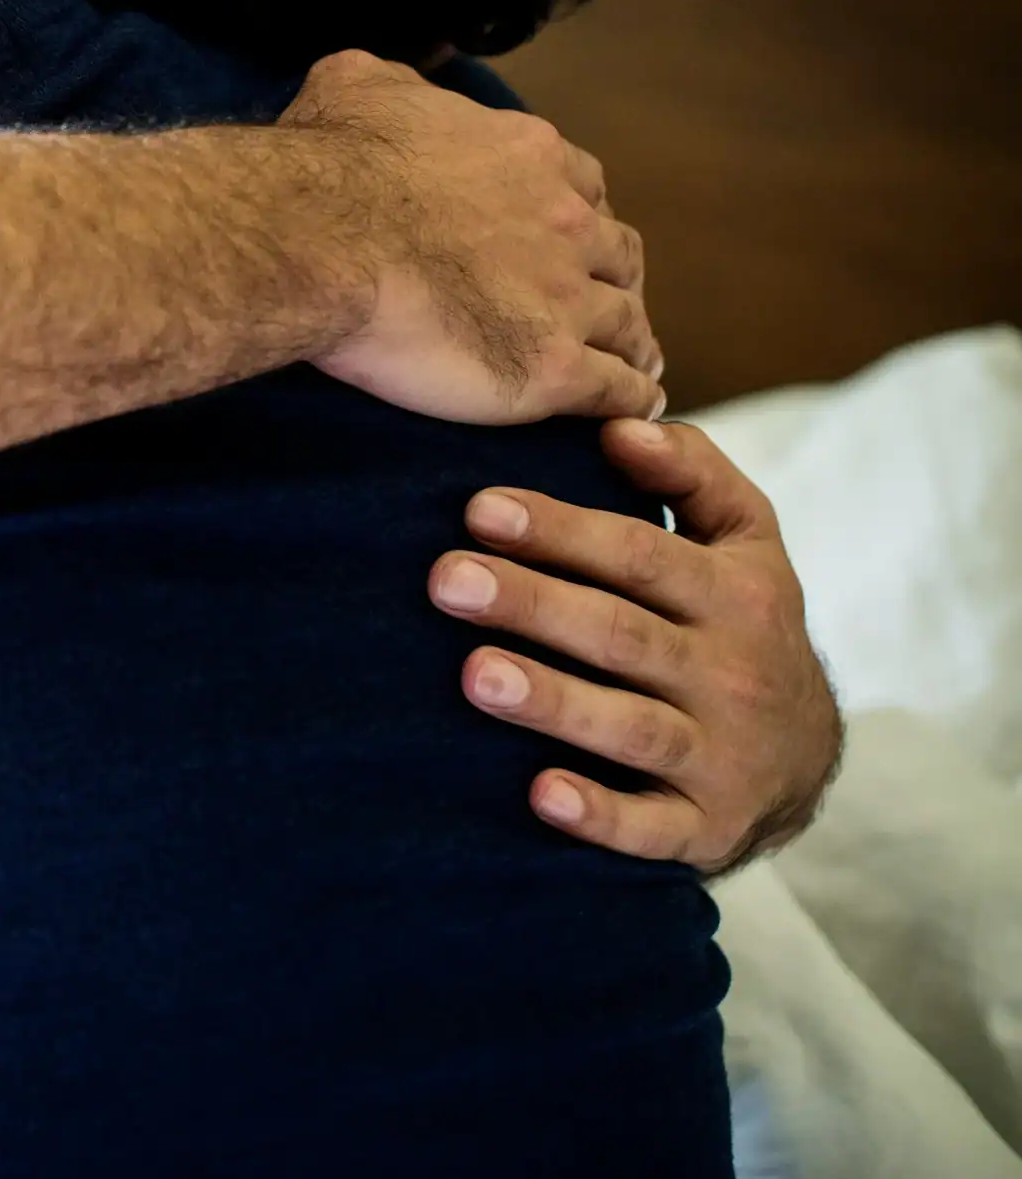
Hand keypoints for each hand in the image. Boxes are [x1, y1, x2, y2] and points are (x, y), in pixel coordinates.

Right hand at [284, 49, 663, 423]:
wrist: (318, 238)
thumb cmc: (329, 162)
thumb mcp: (356, 85)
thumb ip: (397, 85)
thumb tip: (397, 86)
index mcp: (527, 154)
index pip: (581, 183)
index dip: (577, 211)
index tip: (567, 234)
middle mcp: (564, 221)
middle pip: (617, 252)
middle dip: (614, 275)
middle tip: (603, 300)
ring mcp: (566, 297)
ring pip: (628, 322)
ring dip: (634, 340)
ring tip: (637, 363)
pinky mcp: (554, 367)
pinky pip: (617, 387)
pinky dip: (632, 395)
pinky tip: (634, 407)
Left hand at [428, 418, 842, 874]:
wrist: (806, 759)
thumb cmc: (739, 624)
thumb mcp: (746, 543)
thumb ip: (694, 473)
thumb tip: (622, 423)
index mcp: (737, 594)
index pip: (640, 554)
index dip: (561, 528)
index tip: (477, 507)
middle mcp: (732, 673)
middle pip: (621, 633)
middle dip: (532, 603)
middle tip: (446, 580)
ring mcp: (720, 756)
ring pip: (630, 727)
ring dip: (553, 701)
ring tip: (475, 674)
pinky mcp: (703, 830)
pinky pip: (649, 829)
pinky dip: (599, 816)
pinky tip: (540, 795)